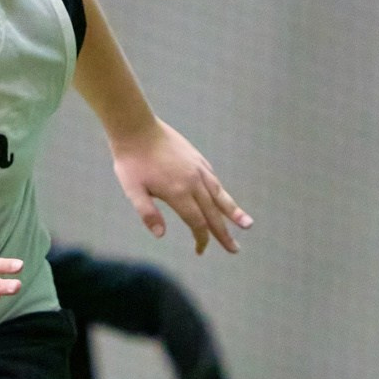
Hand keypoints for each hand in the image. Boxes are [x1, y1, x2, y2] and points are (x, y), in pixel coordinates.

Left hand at [111, 120, 251, 254]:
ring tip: (247, 224)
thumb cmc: (131, 161)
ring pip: (220, 195)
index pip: (197, 222)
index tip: (200, 251)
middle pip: (213, 213)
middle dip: (224, 234)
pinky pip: (213, 180)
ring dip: (234, 212)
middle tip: (235, 250)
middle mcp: (194, 181)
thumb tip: (161, 235)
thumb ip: (147, 213)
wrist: (136, 127)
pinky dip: (220, 193)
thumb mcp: (133, 190)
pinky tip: (223, 199)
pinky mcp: (197, 159)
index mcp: (178, 192)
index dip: (201, 239)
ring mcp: (198, 168)